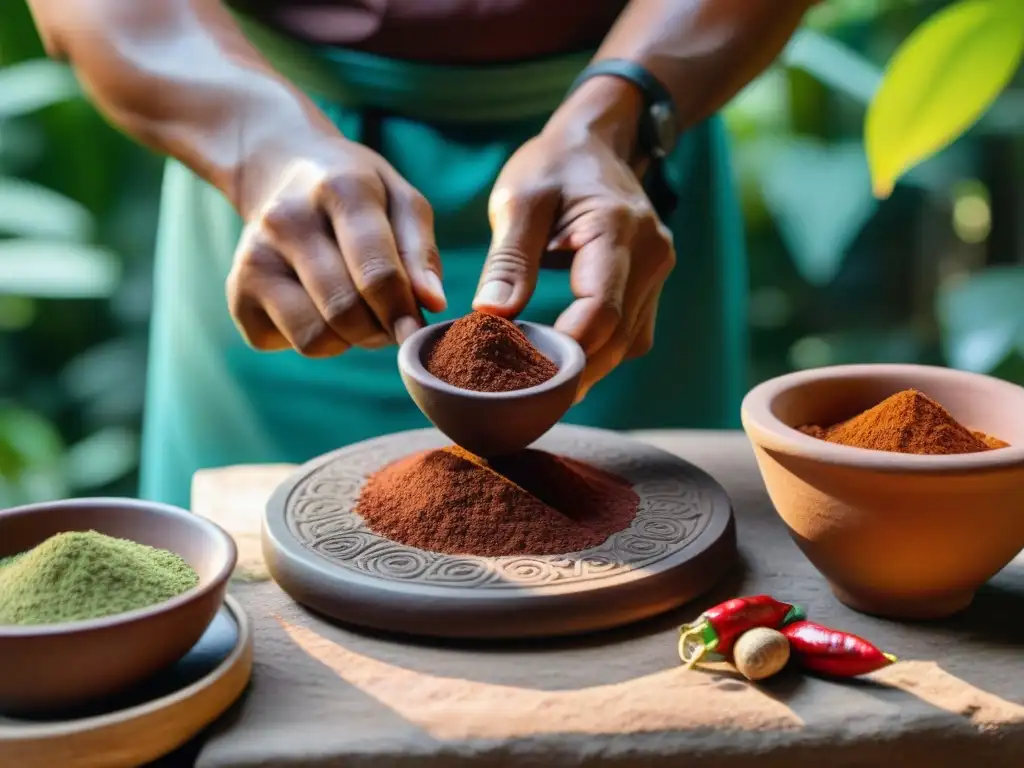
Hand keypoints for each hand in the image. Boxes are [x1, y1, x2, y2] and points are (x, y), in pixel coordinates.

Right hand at [227, 140, 445, 356]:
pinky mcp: (237, 294)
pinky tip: (319, 304)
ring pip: (316, 338)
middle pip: (346, 312)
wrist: (281, 169)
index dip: (403, 313)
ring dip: (348, 339)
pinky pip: (291, 345)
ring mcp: (254, 258)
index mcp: (339, 189)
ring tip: (356, 308)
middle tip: (389, 319)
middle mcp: (286, 220)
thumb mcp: (400, 200)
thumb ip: (421, 251)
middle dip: (379, 329)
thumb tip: (431, 303)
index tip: (417, 329)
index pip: (376, 273)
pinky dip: (316, 338)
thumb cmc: (357, 192)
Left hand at [474, 91, 674, 397]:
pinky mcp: (651, 285)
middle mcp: (651, 255)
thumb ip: (508, 259)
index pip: (601, 309)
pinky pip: (631, 334)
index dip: (566, 350)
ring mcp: (658, 272)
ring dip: (587, 368)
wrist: (596, 143)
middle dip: (573, 372)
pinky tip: (564, 359)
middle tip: (524, 400)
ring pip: (627, 343)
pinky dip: (599, 351)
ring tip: (539, 387)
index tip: (523, 377)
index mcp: (618, 230)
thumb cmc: (552, 166)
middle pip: (617, 337)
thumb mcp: (519, 200)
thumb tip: (491, 315)